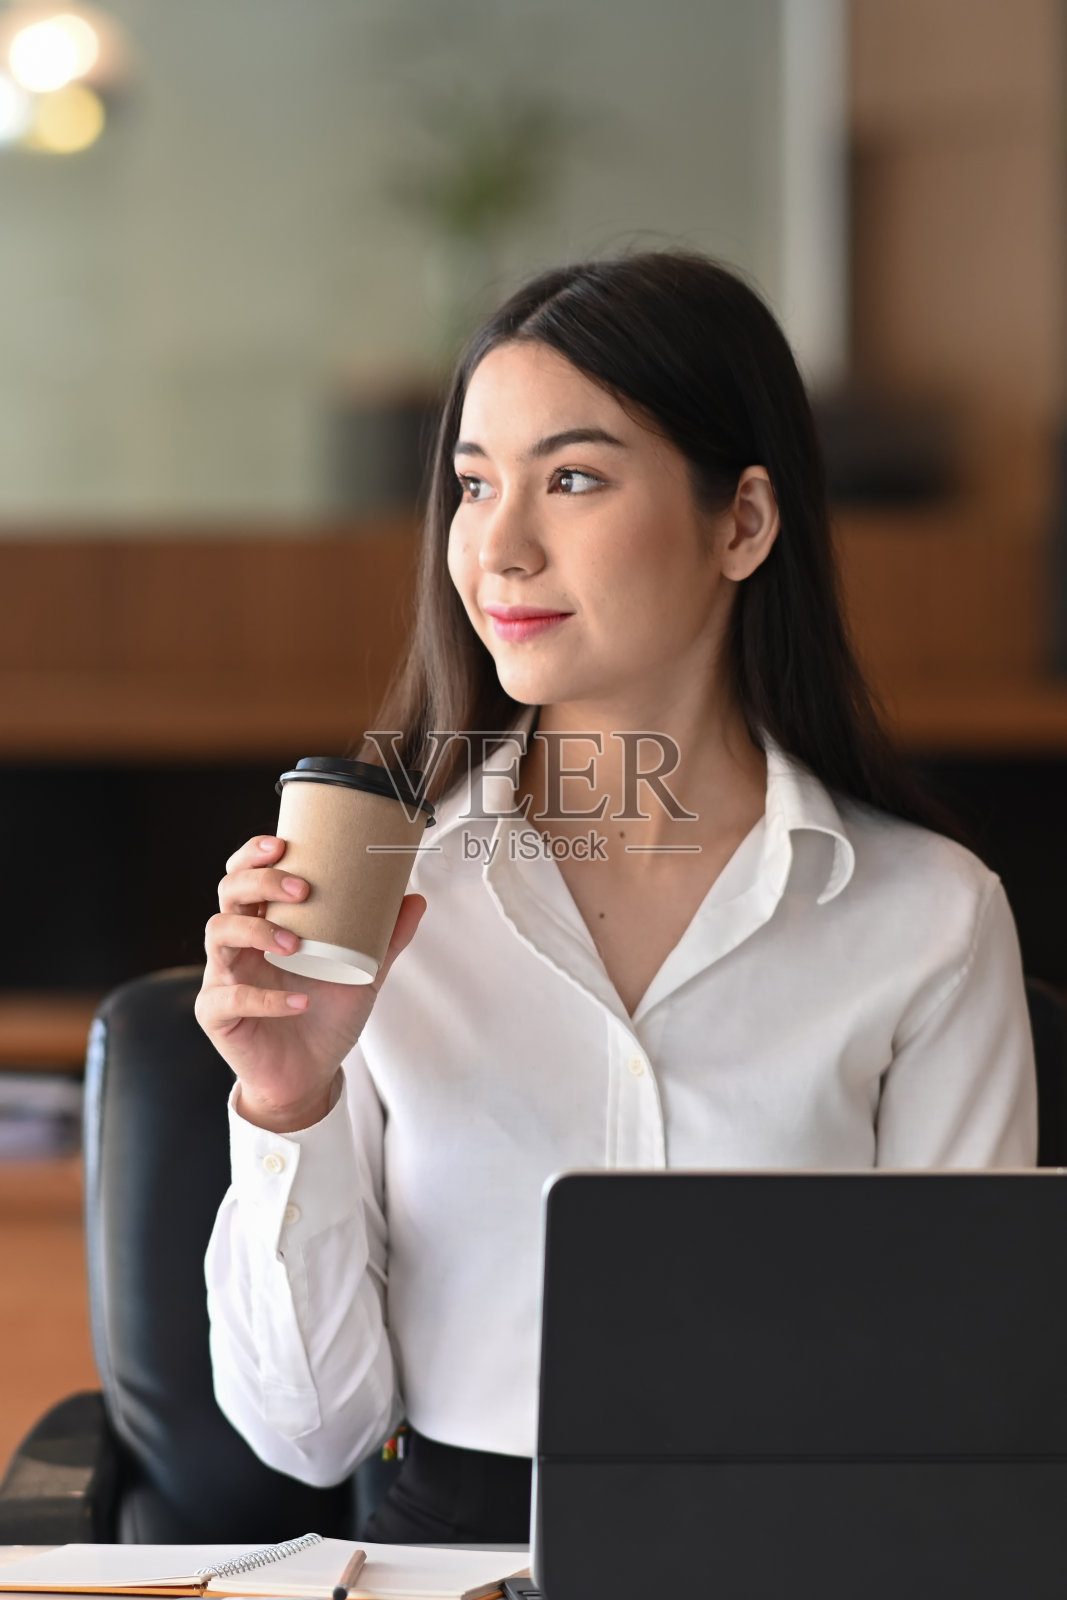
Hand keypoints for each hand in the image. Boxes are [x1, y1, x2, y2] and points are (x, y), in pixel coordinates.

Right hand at [196, 834, 424, 1132]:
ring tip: (294, 944)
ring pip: (218, 933)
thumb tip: (415, 898)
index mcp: (264, 923)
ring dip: (256, 931)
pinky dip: (265, 998)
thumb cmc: (326, 1015)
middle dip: (259, 881)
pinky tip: (299, 1002)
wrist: (311, 1073)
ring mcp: (222, 976)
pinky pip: (229, 997)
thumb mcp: (363, 973)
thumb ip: (385, 938)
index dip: (254, 854)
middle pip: (229, 893)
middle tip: (300, 889)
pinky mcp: (216, 1014)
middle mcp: (237, 943)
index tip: (283, 843)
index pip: (246, 875)